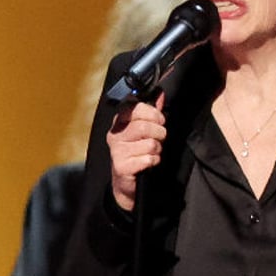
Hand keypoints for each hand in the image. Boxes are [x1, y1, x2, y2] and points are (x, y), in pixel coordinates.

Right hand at [107, 91, 166, 210]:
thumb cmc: (136, 152)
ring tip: (153, 152)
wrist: (126, 181)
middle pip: (144, 126)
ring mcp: (116, 151)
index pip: (136, 108)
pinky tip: (149, 163)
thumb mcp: (143, 130)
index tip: (160, 120)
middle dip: (159, 133)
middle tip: (160, 138)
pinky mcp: (121, 166)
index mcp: (119, 122)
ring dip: (157, 149)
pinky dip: (154, 161)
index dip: (153, 113)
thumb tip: (160, 94)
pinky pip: (148, 159)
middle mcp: (115, 135)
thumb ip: (151, 112)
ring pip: (149, 144)